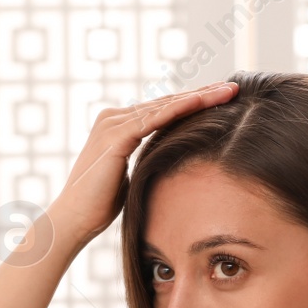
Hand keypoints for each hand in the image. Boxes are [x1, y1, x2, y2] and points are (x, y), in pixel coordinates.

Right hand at [47, 81, 237, 249]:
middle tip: (233, 87)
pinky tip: (201, 102)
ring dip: (198, 97)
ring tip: (227, 91)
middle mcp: (114, 118)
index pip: (164, 110)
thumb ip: (144, 161)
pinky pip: (153, 119)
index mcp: (119, 125)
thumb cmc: (100, 206)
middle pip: (167, 102)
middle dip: (202, 94)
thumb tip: (166, 162)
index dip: (194, 103)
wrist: (74, 220)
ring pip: (164, 106)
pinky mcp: (114, 137)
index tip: (222, 99)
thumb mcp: (130, 176)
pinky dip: (179, 109)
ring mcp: (113, 124)